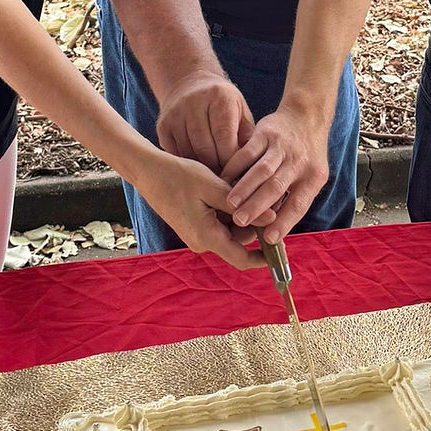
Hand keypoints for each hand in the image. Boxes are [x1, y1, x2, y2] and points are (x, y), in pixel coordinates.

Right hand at [138, 153, 268, 270]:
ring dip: (243, 215)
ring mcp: (197, 234)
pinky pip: (220, 223)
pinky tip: (232, 192)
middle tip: (270, 201)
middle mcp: (202, 241)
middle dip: (255, 225)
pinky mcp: (195, 225)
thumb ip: (243, 205)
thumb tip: (272, 218)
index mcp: (207, 237)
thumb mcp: (213, 187)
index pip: (242, 259)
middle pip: (240, 241)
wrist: (148, 172)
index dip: (264, 257)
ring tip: (250, 190)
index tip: (281, 249)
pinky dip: (230, 211)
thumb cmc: (178, 177)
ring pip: (231, 231)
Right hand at [155, 72, 254, 172]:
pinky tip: (197, 171)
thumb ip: (247, 136)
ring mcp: (175, 114)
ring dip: (201, 170)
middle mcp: (194, 103)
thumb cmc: (223, 104)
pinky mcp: (163, 125)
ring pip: (188, 153)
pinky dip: (186, 165)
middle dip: (217, 168)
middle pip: (205, 148)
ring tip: (213, 179)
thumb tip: (249, 166)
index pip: (224, 137)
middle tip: (225, 181)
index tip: (237, 174)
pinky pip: (175, 153)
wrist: (190, 84)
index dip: (230, 160)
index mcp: (219, 97)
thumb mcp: (240, 111)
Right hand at [223, 106, 330, 242]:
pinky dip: (234, 167)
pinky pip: (247, 152)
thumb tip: (274, 233)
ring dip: (244, 188)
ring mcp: (281, 146)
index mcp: (313, 178)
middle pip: (276, 187)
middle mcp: (299, 161)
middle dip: (257, 206)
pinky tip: (223, 180)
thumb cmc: (306, 157)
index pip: (299, 204)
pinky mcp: (265, 133)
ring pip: (261, 170)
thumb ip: (292, 202)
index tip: (268, 239)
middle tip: (241, 221)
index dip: (284, 222)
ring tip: (230, 204)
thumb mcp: (310, 178)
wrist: (306, 117)